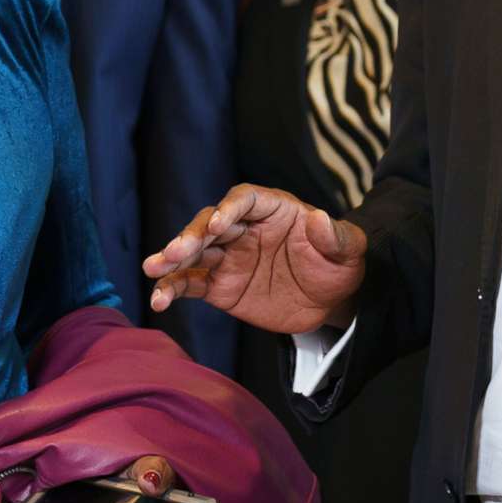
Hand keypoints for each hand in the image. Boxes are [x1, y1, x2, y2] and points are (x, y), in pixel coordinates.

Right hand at [143, 184, 365, 334]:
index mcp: (272, 209)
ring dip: (171, 261)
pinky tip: (159, 299)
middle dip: (191, 236)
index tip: (219, 226)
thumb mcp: (349, 251)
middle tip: (174, 251)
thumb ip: (337, 236)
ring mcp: (228, 257)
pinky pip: (191, 284)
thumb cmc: (339, 266)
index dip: (229, 209)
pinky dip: (173, 289)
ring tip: (152, 270)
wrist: (331, 302)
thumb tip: (320, 219)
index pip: (244, 199)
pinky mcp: (220, 286)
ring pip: (193, 254)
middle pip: (210, 225)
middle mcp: (243, 228)